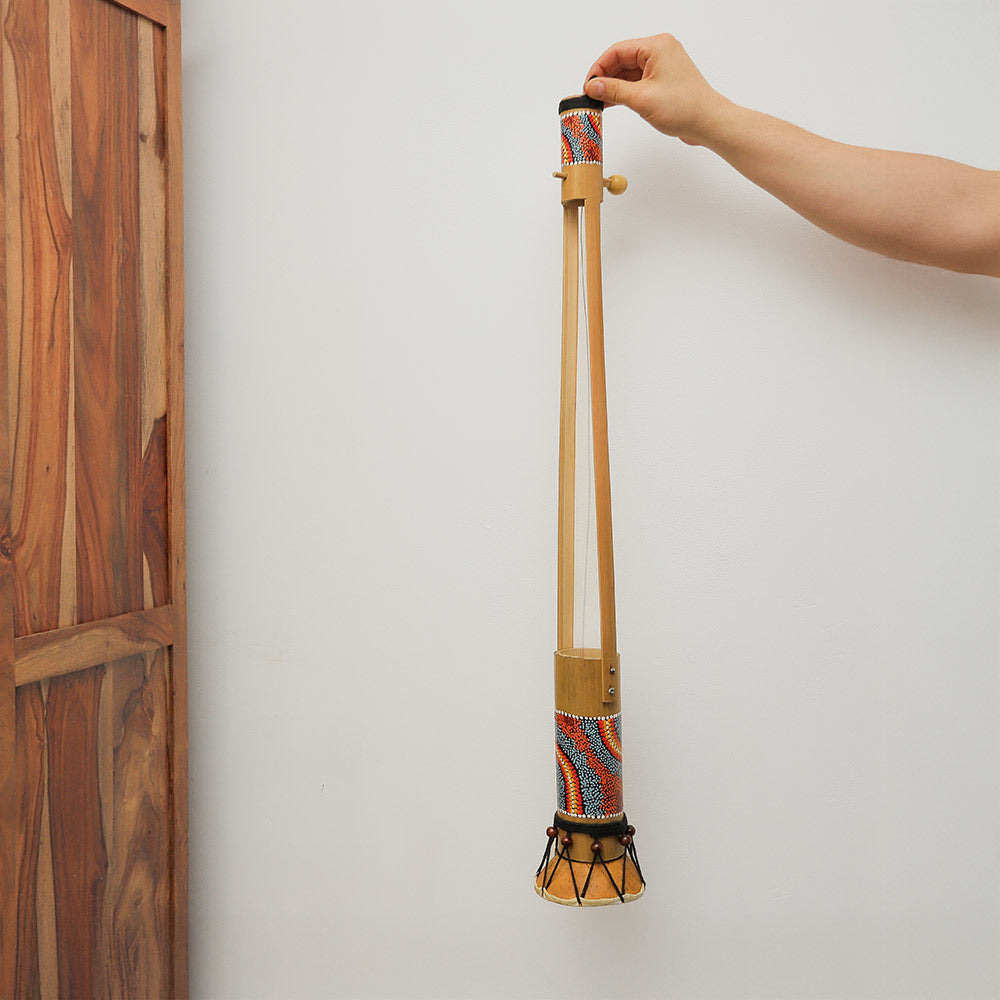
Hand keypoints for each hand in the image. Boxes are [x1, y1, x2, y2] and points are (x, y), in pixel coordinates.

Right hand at [584, 34, 729, 145]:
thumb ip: (613, 91)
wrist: (708, 122)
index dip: (599, 68)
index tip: (588, 85)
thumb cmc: (684, 107)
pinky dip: (625, 92)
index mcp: (656, 46)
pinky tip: (613, 103)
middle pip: (622, 60)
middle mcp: (660, 51)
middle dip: (605, 78)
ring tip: (599, 102)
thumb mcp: (641, 99)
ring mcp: (662, 66)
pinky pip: (638, 82)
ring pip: (629, 72)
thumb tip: (592, 87)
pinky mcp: (663, 81)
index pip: (618, 51)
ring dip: (614, 87)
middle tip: (590, 96)